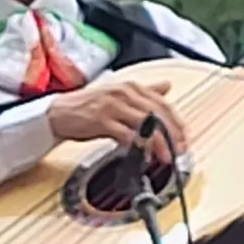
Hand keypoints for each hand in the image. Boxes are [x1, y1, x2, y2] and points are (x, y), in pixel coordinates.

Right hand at [43, 73, 179, 151]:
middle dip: (172, 135)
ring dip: (159, 143)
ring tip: (165, 156)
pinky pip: (126, 134)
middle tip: (179, 150)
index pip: (162, 103)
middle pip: (157, 114)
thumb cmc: (88, 106)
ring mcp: (112, 106)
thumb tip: (166, 86)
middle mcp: (123, 93)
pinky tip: (144, 155)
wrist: (59, 113)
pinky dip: (138, 146)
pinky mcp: (101, 121)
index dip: (176, 123)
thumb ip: (144, 91)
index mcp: (130, 86)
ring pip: (145, 124)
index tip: (183, 138)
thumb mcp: (119, 94)